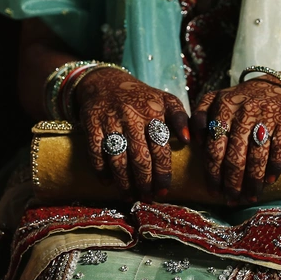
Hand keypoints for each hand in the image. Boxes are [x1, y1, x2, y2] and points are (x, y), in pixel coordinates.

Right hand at [76, 68, 189, 199]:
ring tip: (130, 196)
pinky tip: (108, 183)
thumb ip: (181, 118)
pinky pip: (96, 152)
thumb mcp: (165, 100)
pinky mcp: (91, 125)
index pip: (160, 148)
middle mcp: (131, 116)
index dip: (162, 173)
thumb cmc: (142, 98)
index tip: (164, 191)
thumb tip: (189, 140)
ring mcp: (110, 121)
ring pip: (118, 158)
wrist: (106, 82)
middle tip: (148, 197)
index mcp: (153, 112)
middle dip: (145, 181)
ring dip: (124, 181)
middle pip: (139, 156)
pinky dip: (101, 170)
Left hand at [191, 75, 280, 203]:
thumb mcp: (215, 100)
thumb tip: (192, 142)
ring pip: (258, 156)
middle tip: (231, 199)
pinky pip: (279, 149)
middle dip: (232, 182)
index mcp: (222, 106)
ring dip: (253, 181)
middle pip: (236, 155)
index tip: (213, 191)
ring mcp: (267, 115)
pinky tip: (269, 181)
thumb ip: (199, 117)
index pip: (214, 146)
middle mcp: (244, 110)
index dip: (213, 172)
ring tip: (250, 196)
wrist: (278, 86)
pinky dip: (274, 167)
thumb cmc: (240, 101)